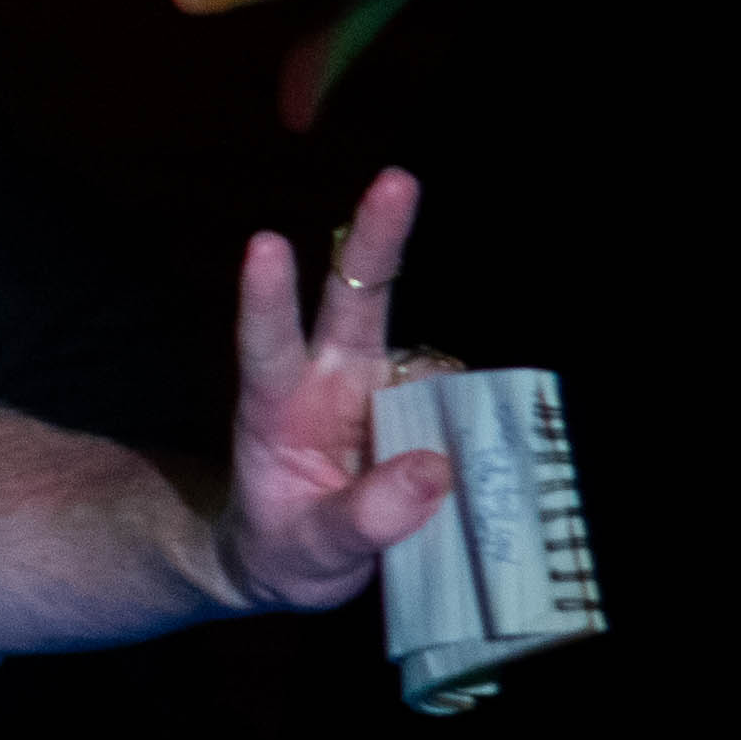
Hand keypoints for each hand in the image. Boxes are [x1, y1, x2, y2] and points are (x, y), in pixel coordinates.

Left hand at [212, 165, 456, 612]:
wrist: (294, 560)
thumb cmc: (283, 551)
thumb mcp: (307, 555)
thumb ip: (361, 521)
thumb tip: (434, 469)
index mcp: (278, 408)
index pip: (267, 345)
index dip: (268, 298)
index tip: (266, 244)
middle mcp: (329, 379)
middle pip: (353, 298)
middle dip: (375, 237)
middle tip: (397, 179)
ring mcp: (377, 387)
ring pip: (418, 346)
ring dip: (447, 370)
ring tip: (439, 451)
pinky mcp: (419, 406)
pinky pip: (455, 397)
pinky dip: (473, 417)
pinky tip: (474, 458)